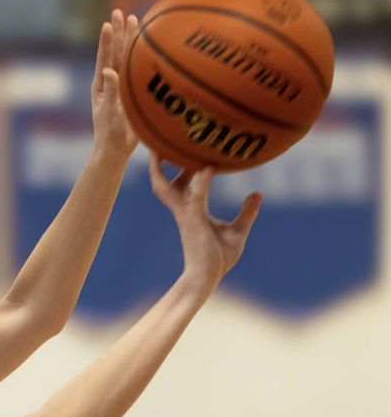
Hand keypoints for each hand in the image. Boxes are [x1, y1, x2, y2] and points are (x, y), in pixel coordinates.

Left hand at [91, 10, 139, 161]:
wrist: (116, 150)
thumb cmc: (110, 134)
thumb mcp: (109, 113)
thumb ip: (109, 92)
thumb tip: (108, 71)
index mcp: (101, 86)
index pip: (104, 59)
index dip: (106, 42)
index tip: (107, 24)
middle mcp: (111, 82)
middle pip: (115, 53)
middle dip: (118, 33)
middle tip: (119, 13)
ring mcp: (122, 86)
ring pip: (127, 58)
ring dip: (130, 40)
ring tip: (134, 20)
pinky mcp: (132, 92)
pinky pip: (137, 70)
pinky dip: (141, 56)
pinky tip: (147, 44)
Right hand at [148, 152, 261, 295]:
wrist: (208, 277)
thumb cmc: (219, 259)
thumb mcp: (238, 231)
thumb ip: (246, 212)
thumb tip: (257, 194)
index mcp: (191, 211)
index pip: (181, 185)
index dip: (181, 168)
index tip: (186, 149)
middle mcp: (183, 209)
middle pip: (164, 182)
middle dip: (159, 163)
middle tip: (162, 139)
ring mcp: (185, 215)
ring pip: (165, 187)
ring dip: (160, 168)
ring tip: (161, 146)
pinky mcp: (194, 221)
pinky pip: (197, 197)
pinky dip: (202, 183)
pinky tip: (209, 169)